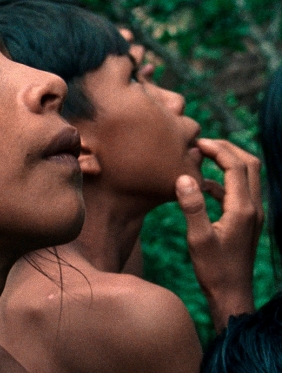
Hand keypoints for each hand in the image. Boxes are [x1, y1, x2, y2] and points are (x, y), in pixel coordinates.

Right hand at [174, 138, 262, 332]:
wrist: (231, 294)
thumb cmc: (213, 269)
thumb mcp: (198, 238)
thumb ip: (192, 206)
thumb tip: (183, 177)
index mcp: (242, 209)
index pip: (236, 166)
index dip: (218, 149)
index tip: (196, 143)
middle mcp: (253, 207)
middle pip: (249, 165)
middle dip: (227, 149)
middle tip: (202, 143)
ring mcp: (252, 214)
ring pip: (247, 177)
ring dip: (227, 162)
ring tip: (201, 157)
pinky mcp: (246, 220)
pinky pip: (238, 191)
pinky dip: (223, 181)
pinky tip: (201, 186)